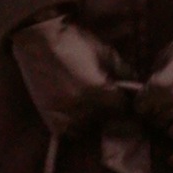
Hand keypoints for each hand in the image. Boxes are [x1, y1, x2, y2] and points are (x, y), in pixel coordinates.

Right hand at [10, 12, 128, 137]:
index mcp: (100, 91)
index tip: (121, 96)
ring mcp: (65, 116)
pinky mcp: (50, 119)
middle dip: (108, 109)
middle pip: (107, 119)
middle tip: (101, 96)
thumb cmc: (74, 42)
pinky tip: (73, 109)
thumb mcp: (104, 52)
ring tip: (85, 101)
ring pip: (89, 127)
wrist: (38, 41)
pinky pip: (69, 131)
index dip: (124, 102)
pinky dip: (73, 123)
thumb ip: (123, 71)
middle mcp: (84, 107)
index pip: (123, 108)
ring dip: (91, 119)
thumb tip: (135, 86)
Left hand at [138, 25, 172, 161]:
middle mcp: (172, 105)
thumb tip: (146, 92)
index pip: (140, 107)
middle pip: (155, 120)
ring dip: (170, 126)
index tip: (147, 102)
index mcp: (159, 87)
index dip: (143, 104)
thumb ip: (154, 77)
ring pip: (171, 133)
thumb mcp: (165, 56)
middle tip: (164, 105)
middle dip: (157, 113)